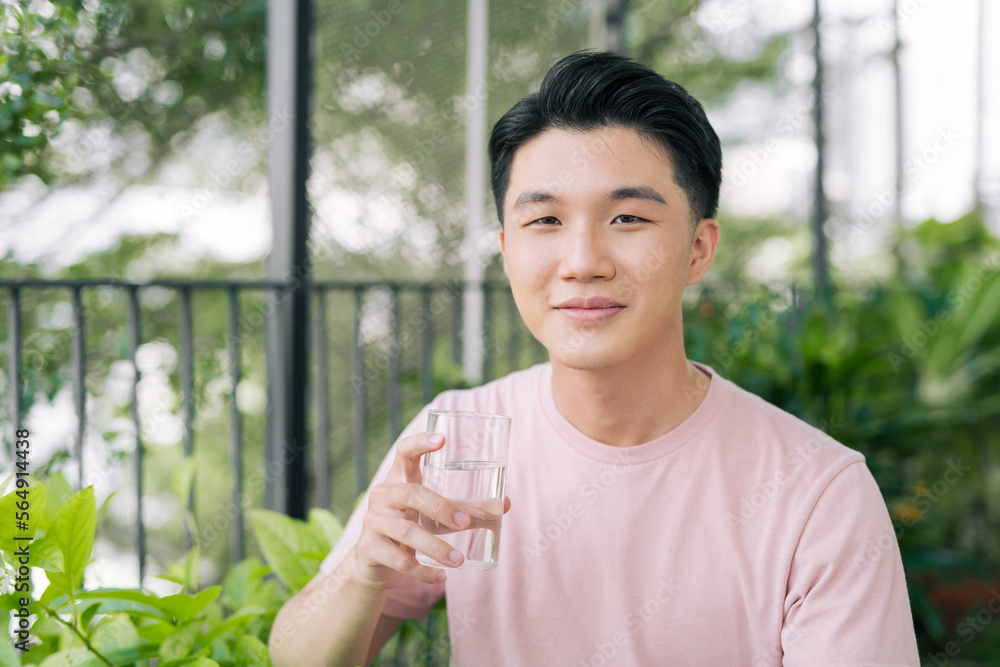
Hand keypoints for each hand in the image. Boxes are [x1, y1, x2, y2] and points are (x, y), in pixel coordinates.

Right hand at [350, 431, 511, 590]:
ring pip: (406, 530)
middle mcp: (383, 494)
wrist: (374, 563)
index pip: (404, 452)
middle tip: (464, 522)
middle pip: (411, 493)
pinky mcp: (369, 548)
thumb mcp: (434, 513)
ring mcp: (373, 521)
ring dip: (436, 547)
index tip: (442, 439)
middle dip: (440, 507)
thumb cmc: (410, 525)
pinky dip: (423, 571)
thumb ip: (466, 508)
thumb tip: (505, 505)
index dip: (420, 442)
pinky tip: (441, 578)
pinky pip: (399, 560)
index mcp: (399, 478)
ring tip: (459, 560)